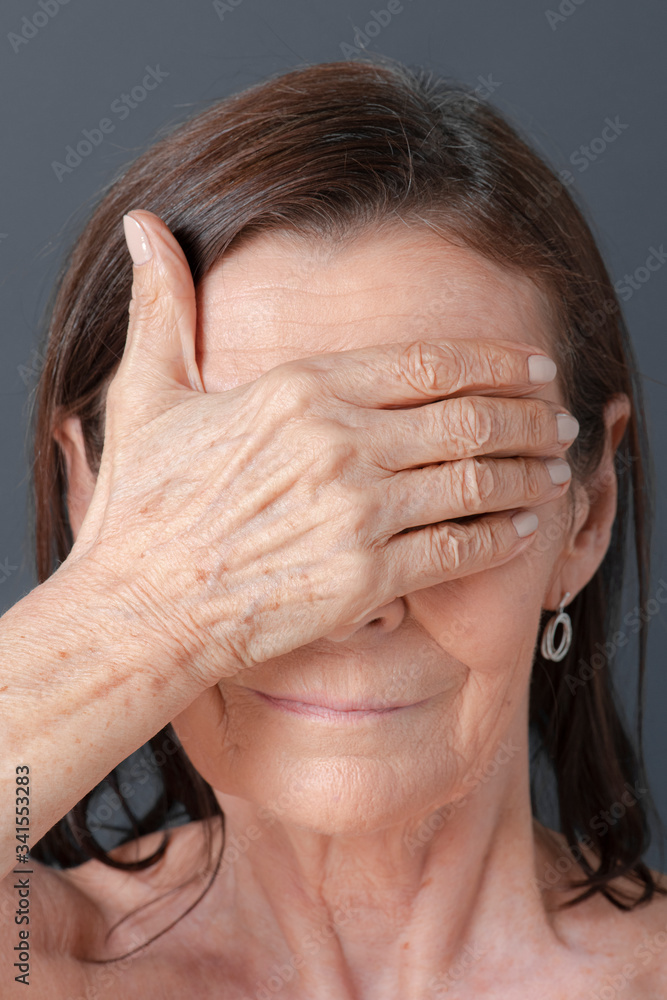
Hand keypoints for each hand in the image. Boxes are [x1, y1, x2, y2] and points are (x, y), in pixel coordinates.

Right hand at [66, 210, 575, 689]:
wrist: (139, 608)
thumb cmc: (141, 508)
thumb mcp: (145, 394)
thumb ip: (161, 308)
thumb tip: (143, 227)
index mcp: (299, 391)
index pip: (427, 364)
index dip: (494, 362)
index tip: (532, 366)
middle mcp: (339, 445)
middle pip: (468, 418)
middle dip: (530, 415)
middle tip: (561, 418)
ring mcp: (356, 513)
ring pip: (476, 482)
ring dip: (529, 474)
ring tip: (556, 469)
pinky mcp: (364, 578)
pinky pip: (456, 550)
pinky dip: (500, 538)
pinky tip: (522, 528)